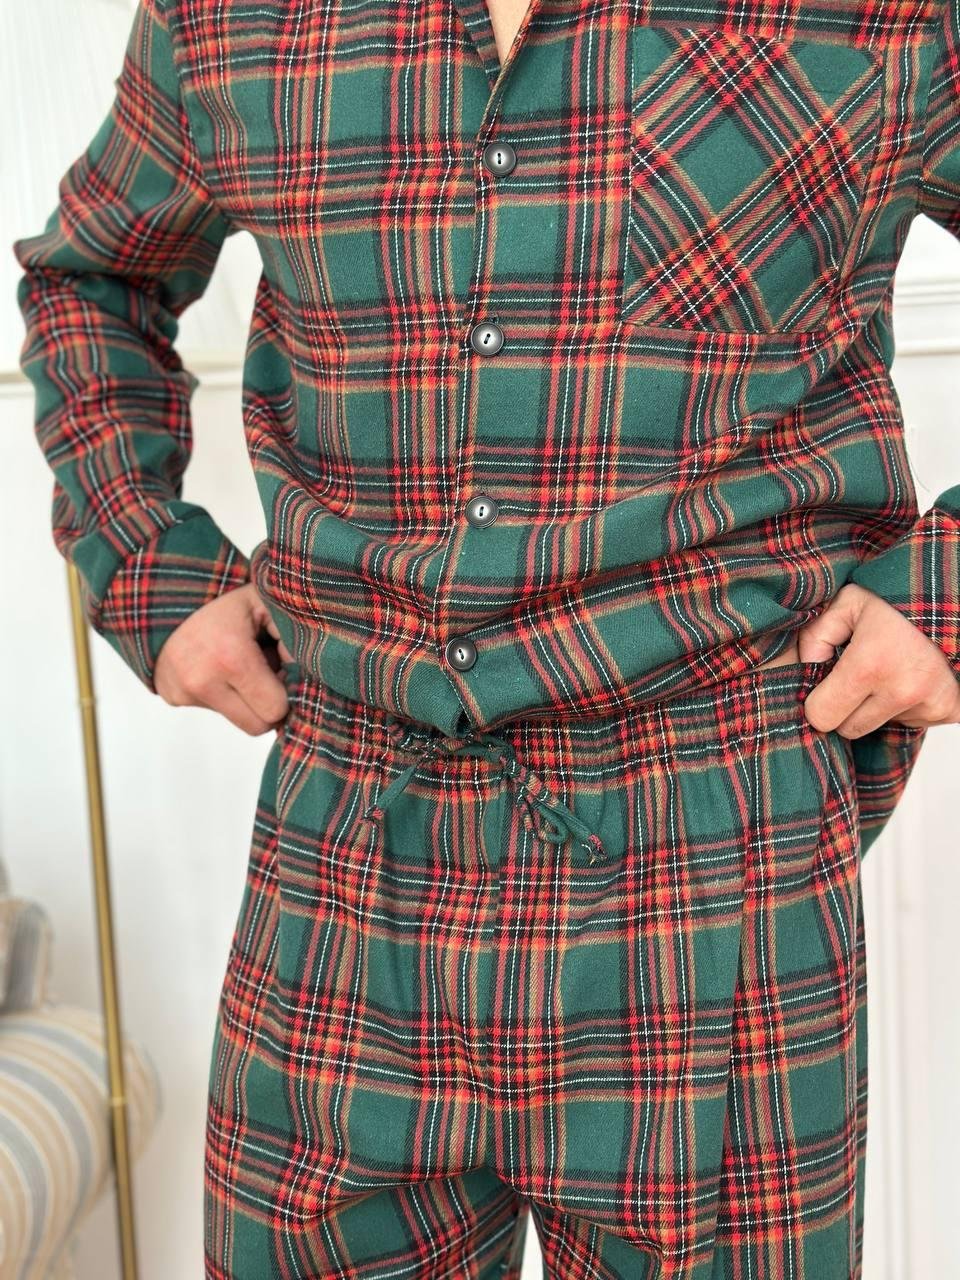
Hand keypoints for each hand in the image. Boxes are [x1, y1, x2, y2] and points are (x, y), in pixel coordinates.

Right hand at [154, 583, 294, 735]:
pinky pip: (214, 710)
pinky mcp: (172, 696)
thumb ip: (293, 641)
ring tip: (239, 666)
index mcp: (231, 658)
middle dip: (267, 704)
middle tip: (265, 674)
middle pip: (257, 726)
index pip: (275, 711)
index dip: (285, 694)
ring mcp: (183, 692)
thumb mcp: (268, 607)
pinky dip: (223, 695)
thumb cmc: (230, 601)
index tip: (282, 671)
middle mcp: (202, 681)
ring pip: (237, 720)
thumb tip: (301, 678)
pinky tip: (217, 667)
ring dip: (245, 700)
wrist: (173, 596)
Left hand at [797, 583, 959, 736]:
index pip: (822, 717)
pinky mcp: (950, 710)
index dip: (818, 702)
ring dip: (879, 706)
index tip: (825, 686)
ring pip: (881, 726)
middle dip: (847, 707)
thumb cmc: (896, 601)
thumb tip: (806, 671)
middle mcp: (902, 691)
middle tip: (860, 676)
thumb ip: (815, 637)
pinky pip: (912, 724)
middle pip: (849, 728)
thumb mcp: (846, 603)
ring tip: (891, 670)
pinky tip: (912, 679)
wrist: (953, 600)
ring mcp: (930, 704)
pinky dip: (907, 707)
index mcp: (869, 665)